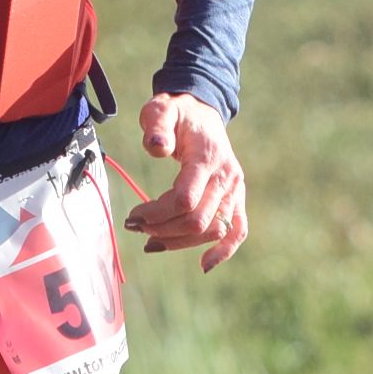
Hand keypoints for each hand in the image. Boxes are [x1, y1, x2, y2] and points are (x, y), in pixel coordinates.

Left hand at [121, 92, 247, 271]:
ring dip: (181, 242)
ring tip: (152, 240)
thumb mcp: (161, 108)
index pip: (185, 199)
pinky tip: (204, 264)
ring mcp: (235, 189)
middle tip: (137, 226)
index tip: (134, 216)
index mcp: (207, 157)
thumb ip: (157, 125)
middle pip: (198, 220)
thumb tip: (156, 146)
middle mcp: (227, 176)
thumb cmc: (177, 112)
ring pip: (213, 230)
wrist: (203, 112)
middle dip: (163, 230)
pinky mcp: (237, 198)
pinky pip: (238, 230)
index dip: (157, 214)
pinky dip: (224, 250)